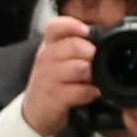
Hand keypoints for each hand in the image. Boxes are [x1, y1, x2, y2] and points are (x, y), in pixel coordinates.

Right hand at [17, 12, 94, 136]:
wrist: (35, 111)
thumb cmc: (51, 81)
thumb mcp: (56, 58)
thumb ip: (73, 44)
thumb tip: (102, 37)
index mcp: (49, 45)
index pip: (55, 26)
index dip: (72, 25)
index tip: (85, 31)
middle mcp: (46, 58)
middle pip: (75, 46)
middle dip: (92, 54)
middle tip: (95, 62)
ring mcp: (48, 78)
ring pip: (80, 68)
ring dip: (93, 74)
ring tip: (92, 79)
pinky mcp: (54, 97)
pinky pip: (80, 91)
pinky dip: (91, 92)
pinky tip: (91, 93)